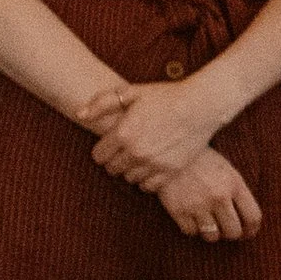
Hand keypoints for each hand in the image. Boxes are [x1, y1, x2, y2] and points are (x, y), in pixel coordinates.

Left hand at [85, 78, 225, 188]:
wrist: (200, 106)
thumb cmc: (165, 96)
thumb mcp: (131, 92)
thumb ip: (102, 103)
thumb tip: (80, 114)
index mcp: (123, 133)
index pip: (98, 156)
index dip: (102, 150)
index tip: (110, 144)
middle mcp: (136, 152)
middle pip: (112, 170)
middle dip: (114, 161)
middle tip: (125, 151)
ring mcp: (153, 164)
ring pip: (129, 179)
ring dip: (130, 171)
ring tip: (139, 158)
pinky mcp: (169, 172)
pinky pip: (148, 187)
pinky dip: (146, 180)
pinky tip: (151, 167)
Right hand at [154, 147, 262, 242]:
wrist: (168, 151)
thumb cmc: (200, 159)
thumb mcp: (225, 169)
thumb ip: (237, 191)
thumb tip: (246, 219)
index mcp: (234, 184)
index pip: (253, 217)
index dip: (251, 230)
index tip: (247, 233)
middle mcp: (219, 196)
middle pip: (233, 232)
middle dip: (231, 234)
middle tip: (225, 231)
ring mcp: (198, 205)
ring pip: (212, 236)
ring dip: (211, 233)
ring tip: (207, 225)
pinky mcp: (179, 210)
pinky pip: (191, 232)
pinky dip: (192, 229)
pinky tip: (191, 219)